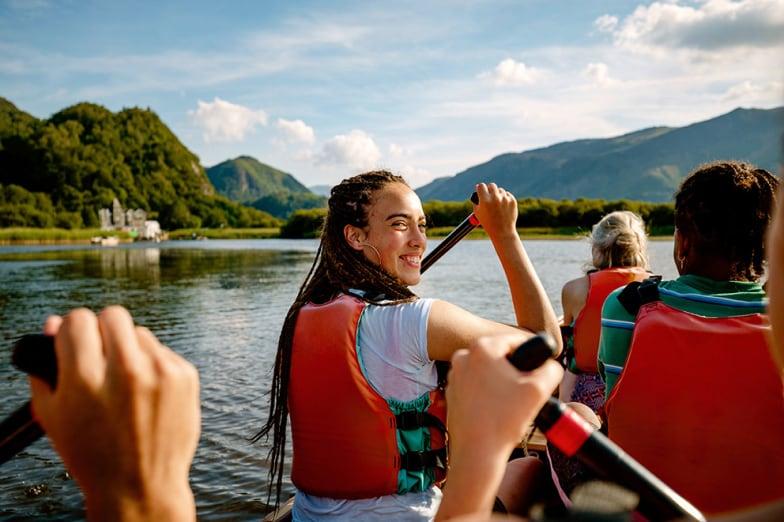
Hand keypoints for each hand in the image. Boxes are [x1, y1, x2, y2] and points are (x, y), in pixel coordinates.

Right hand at [29, 306, 199, 520]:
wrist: (140, 485)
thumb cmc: (92, 452)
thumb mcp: (55, 415)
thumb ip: (47, 366)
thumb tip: (55, 323)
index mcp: (86, 379)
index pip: (79, 319)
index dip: (74, 330)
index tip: (76, 342)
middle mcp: (126, 370)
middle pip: (113, 315)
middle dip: (103, 329)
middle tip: (101, 353)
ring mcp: (161, 372)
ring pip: (140, 334)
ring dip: (130, 350)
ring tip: (124, 385)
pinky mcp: (186, 376)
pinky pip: (163, 352)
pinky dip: (153, 366)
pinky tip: (147, 394)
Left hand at [438, 334, 561, 519]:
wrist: (476, 452)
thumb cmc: (504, 420)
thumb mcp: (539, 390)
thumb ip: (551, 370)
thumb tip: (551, 365)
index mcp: (482, 348)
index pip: (515, 340)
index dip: (531, 354)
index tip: (538, 369)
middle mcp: (463, 356)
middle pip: (500, 356)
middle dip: (514, 370)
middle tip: (524, 391)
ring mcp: (454, 375)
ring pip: (487, 371)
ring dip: (500, 382)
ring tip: (510, 404)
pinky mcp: (451, 392)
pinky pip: (476, 386)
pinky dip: (487, 394)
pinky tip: (496, 411)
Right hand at [473, 182, 518, 238]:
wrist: (502, 232)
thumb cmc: (488, 223)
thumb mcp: (478, 213)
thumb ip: (476, 201)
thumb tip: (478, 189)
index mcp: (485, 200)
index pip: (481, 186)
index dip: (480, 188)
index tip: (480, 190)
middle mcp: (495, 198)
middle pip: (491, 185)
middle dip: (489, 189)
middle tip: (489, 194)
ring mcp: (505, 199)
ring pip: (500, 190)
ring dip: (498, 194)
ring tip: (497, 204)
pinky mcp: (512, 201)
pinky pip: (507, 195)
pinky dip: (505, 199)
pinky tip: (503, 206)